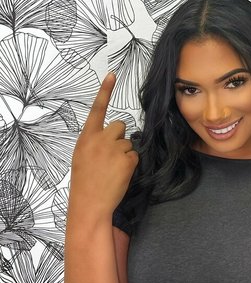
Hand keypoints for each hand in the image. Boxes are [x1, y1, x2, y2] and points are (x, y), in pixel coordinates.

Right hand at [68, 73, 138, 218]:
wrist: (88, 207)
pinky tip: (119, 175)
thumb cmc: (85, 183)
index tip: (112, 75)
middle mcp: (99, 140)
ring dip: (124, 154)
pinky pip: (135, 155)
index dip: (105, 91)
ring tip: (111, 170)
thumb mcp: (82, 157)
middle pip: (120, 125)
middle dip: (119, 137)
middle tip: (110, 157)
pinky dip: (130, 165)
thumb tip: (113, 135)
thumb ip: (95, 142)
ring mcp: (114, 149)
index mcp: (86, 138)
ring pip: (128, 142)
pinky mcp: (127, 160)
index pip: (96, 110)